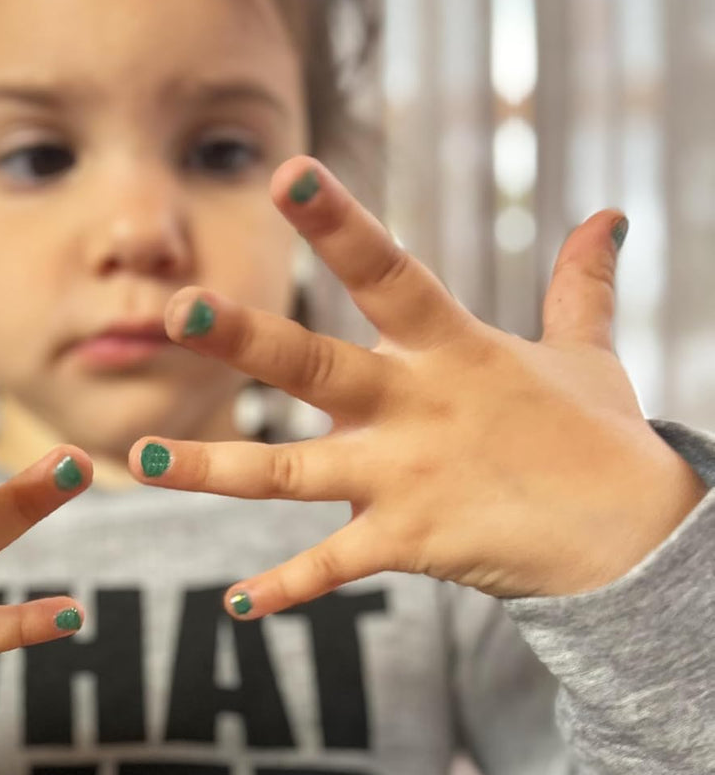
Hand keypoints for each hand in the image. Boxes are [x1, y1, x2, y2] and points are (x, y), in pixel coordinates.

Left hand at [128, 158, 707, 614]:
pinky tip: (234, 603)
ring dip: (214, 468)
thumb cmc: (598, 439)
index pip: (386, 271)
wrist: (632, 538)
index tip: (285, 171)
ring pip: (288, 474)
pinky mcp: (409, 542)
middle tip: (174, 310)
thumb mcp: (587, 354)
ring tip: (143, 461)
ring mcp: (405, 478)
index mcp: (450, 348)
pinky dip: (284, 589)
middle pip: (313, 366)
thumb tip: (608, 215)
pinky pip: (331, 567)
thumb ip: (579, 286)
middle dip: (242, 340)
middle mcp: (413, 407)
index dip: (336, 221)